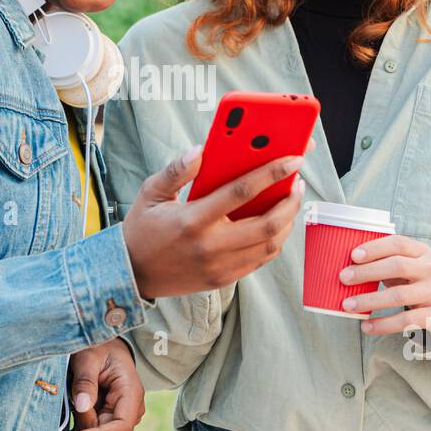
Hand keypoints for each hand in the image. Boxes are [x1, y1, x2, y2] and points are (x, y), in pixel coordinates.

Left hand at [66, 339, 144, 430]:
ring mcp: (123, 416)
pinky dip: (83, 424)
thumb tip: (81, 407)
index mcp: (131, 393)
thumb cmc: (98, 347)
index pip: (121, 428)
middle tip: (72, 404)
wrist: (105, 344)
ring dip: (83, 426)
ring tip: (76, 398)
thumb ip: (85, 382)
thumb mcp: (87, 358)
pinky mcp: (112, 419)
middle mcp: (132, 409)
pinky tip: (80, 403)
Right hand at [122, 139, 315, 299]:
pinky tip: (276, 223)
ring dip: (287, 222)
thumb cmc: (143, 228)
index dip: (272, 174)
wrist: (132, 273)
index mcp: (192, 220)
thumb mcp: (151, 192)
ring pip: (270, 245)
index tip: (293, 160)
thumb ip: (177, 170)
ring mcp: (219, 267)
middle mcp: (210, 246)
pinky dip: (274, 240)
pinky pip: (260, 259)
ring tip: (290, 201)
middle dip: (290, 201)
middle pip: (267, 225)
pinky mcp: (224, 279)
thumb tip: (202, 150)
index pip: (241, 192)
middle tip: (298, 183)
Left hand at [338, 234, 430, 338]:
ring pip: (399, 296)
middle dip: (367, 272)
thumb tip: (348, 266)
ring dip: (369, 301)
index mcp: (422, 253)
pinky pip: (405, 321)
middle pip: (398, 266)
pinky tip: (366, 326)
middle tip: (343, 278)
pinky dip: (383, 324)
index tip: (353, 255)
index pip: (398, 244)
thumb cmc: (417, 281)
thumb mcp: (410, 265)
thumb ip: (386, 261)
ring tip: (348, 305)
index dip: (375, 248)